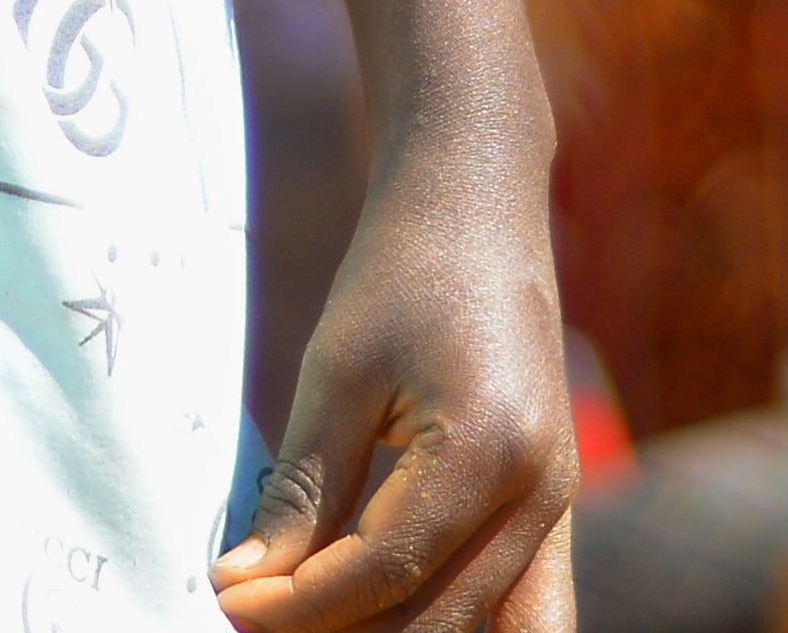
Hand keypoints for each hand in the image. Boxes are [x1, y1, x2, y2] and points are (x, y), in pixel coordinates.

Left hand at [214, 139, 583, 632]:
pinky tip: (383, 620)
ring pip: (486, 630)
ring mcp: (561, 505)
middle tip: (258, 612)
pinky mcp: (553, 506)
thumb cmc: (404, 266)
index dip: (296, 605)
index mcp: (490, 448)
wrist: (478, 198)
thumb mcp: (336, 370)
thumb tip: (245, 585)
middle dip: (337, 632)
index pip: (382, 573)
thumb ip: (299, 491)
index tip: (227, 599)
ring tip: (315, 616)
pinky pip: (525, 612)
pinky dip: (454, 625)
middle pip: (435, 621)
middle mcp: (544, 492)